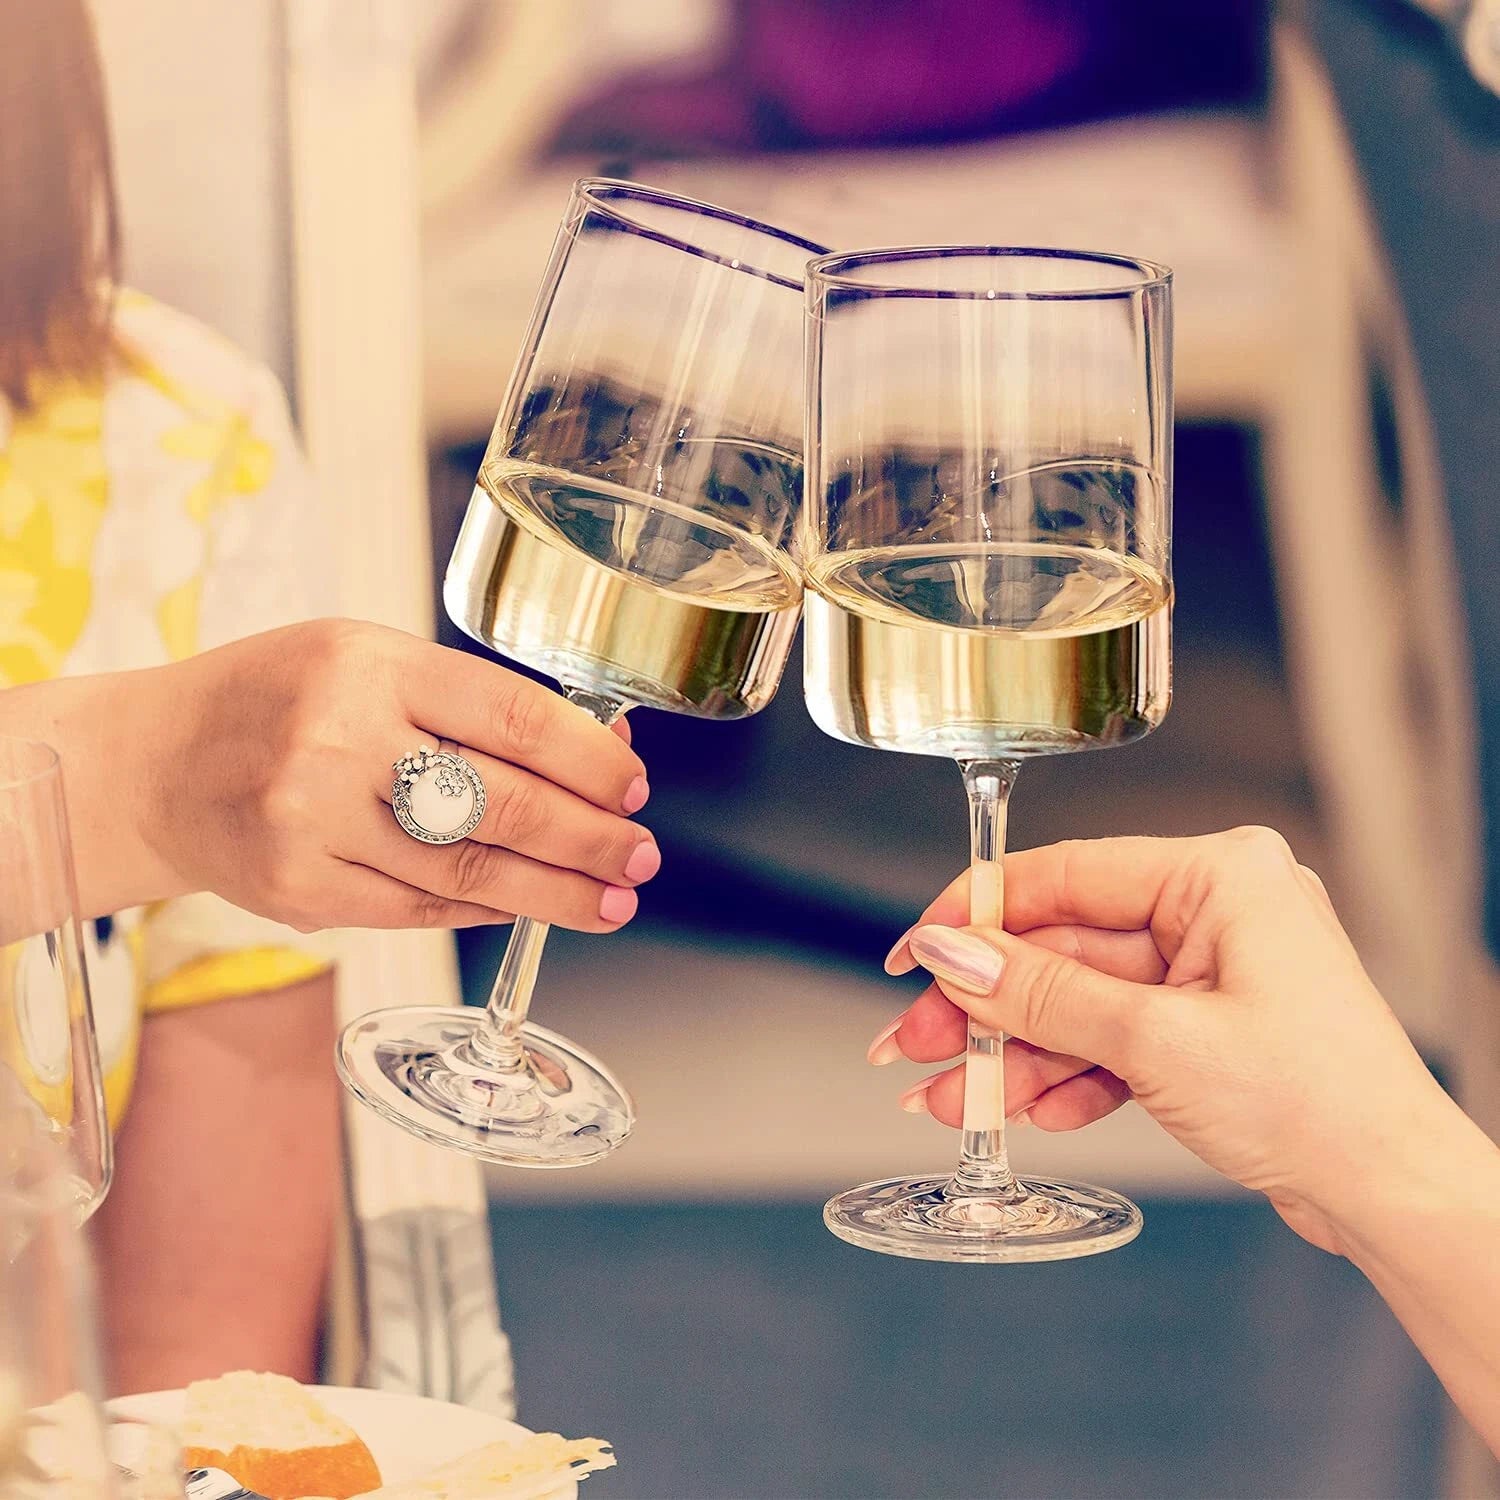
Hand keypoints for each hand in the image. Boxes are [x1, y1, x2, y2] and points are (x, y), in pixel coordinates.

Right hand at [139, 619, 656, 932]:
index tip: (633, 785)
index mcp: (370, 665)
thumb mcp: (366, 661)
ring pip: (469, 868)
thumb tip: (594, 751)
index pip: (513, 716)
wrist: (153, 764)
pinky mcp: (300, 890)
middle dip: (590, 836)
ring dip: (556, 892)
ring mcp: (315, 822)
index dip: (589, 759)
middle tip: (641, 854)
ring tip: (612, 900)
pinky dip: (488, 909)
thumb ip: (469, 703)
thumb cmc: (278, 698)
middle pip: (502, 801)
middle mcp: (341, 740)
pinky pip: (421, 907)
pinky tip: (532, 908)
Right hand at [870, 828, 1470, 1255]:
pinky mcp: (1206, 1026)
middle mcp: (1213, 911)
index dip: (978, 913)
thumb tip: (955, 954)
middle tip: (918, 1040)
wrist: (1395, 1197)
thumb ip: (1044, 994)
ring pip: (1080, 1001)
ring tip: (954, 1098)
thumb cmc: (1322, 1102)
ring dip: (1017, 1054)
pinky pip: (1113, 1038)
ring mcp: (1210, 972)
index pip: (1066, 874)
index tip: (918, 948)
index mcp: (1218, 875)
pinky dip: (1069, 1076)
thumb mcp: (1157, 1041)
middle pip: (1063, 947)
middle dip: (989, 1006)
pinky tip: (1025, 1110)